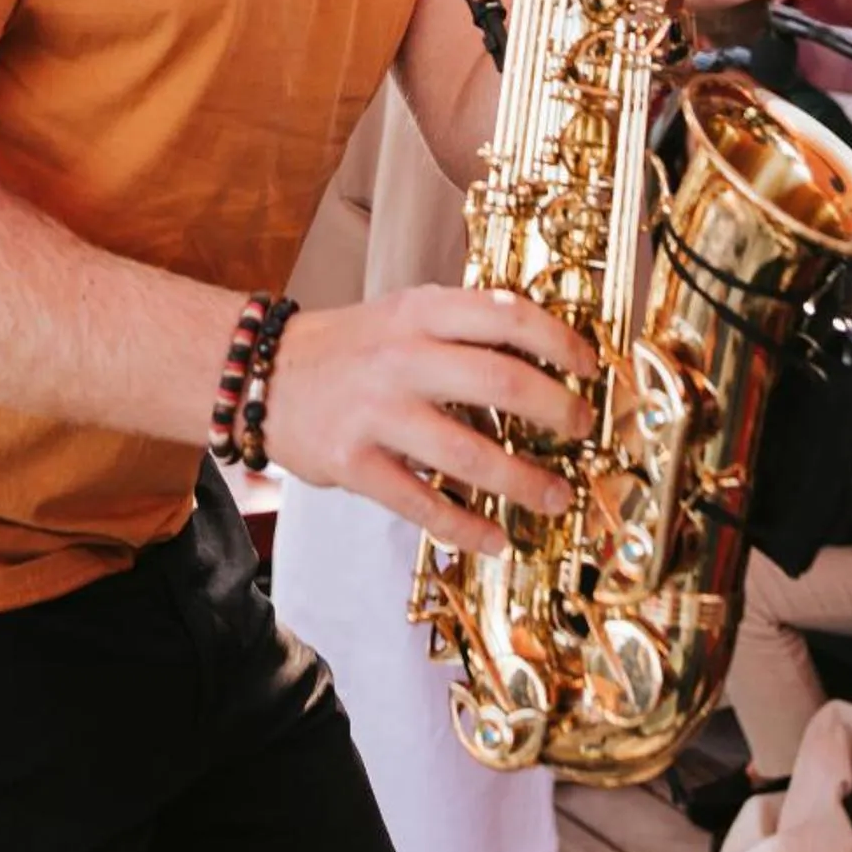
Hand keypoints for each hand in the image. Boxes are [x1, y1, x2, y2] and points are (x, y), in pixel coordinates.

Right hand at [268, 285, 594, 554]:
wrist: (262, 374)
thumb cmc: (349, 347)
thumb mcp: (403, 313)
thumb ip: (461, 327)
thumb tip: (541, 355)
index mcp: (421, 311)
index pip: (507, 314)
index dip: (559, 342)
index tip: (589, 368)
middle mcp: (402, 357)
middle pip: (502, 381)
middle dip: (556, 411)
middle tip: (581, 430)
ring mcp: (377, 412)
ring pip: (470, 453)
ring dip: (524, 481)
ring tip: (556, 497)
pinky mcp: (354, 463)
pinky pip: (422, 504)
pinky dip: (466, 528)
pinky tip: (494, 540)